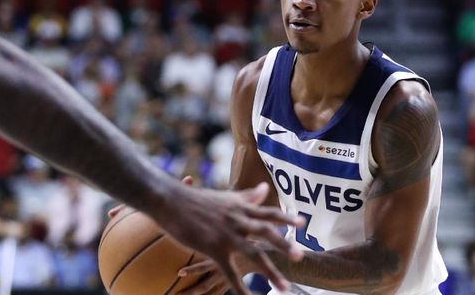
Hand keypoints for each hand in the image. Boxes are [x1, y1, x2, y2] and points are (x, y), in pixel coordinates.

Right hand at [157, 179, 302, 294]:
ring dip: (270, 272)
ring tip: (285, 288)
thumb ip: (247, 196)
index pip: (268, 212)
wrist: (171, 200)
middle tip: (300, 256)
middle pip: (266, 233)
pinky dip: (241, 287)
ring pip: (254, 254)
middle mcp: (237, 220)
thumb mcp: (225, 197)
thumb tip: (266, 189)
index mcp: (240, 207)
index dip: (286, 218)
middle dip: (284, 245)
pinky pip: (230, 272)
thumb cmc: (195, 198)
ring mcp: (227, 234)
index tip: (303, 223)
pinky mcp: (214, 248)